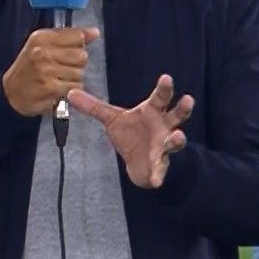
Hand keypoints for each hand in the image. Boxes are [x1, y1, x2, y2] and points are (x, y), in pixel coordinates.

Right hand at [1, 26, 97, 116]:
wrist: (11, 93)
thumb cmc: (30, 67)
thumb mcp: (44, 45)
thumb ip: (70, 37)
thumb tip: (95, 32)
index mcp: (42, 37)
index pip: (77, 36)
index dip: (78, 46)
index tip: (67, 52)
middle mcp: (43, 52)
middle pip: (82, 55)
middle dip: (76, 64)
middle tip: (61, 68)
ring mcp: (46, 70)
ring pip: (80, 73)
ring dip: (73, 78)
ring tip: (58, 79)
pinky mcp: (51, 88)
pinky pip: (75, 87)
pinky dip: (70, 90)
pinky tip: (58, 89)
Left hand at [68, 73, 193, 188]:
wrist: (138, 162)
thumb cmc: (131, 134)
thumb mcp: (112, 119)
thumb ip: (93, 107)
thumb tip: (70, 93)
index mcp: (153, 111)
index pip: (160, 97)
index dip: (164, 88)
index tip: (167, 77)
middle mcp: (164, 126)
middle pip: (177, 114)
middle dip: (183, 107)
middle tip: (187, 99)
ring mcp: (164, 146)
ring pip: (176, 141)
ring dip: (178, 139)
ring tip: (178, 137)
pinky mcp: (160, 165)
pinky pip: (161, 170)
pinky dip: (158, 175)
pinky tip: (156, 180)